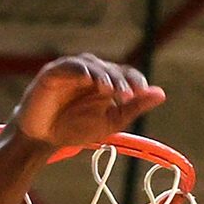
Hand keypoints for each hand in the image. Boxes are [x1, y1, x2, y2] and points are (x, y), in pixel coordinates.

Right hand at [13, 54, 164, 152]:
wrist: (42, 139)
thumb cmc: (74, 129)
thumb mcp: (109, 122)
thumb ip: (133, 108)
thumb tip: (161, 94)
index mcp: (105, 82)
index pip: (125, 73)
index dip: (135, 80)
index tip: (140, 94)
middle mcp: (90, 72)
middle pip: (110, 68)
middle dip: (120, 81)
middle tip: (127, 96)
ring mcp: (72, 71)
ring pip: (92, 64)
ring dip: (103, 75)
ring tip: (110, 90)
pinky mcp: (53, 73)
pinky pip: (69, 66)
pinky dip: (80, 71)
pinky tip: (89, 81)